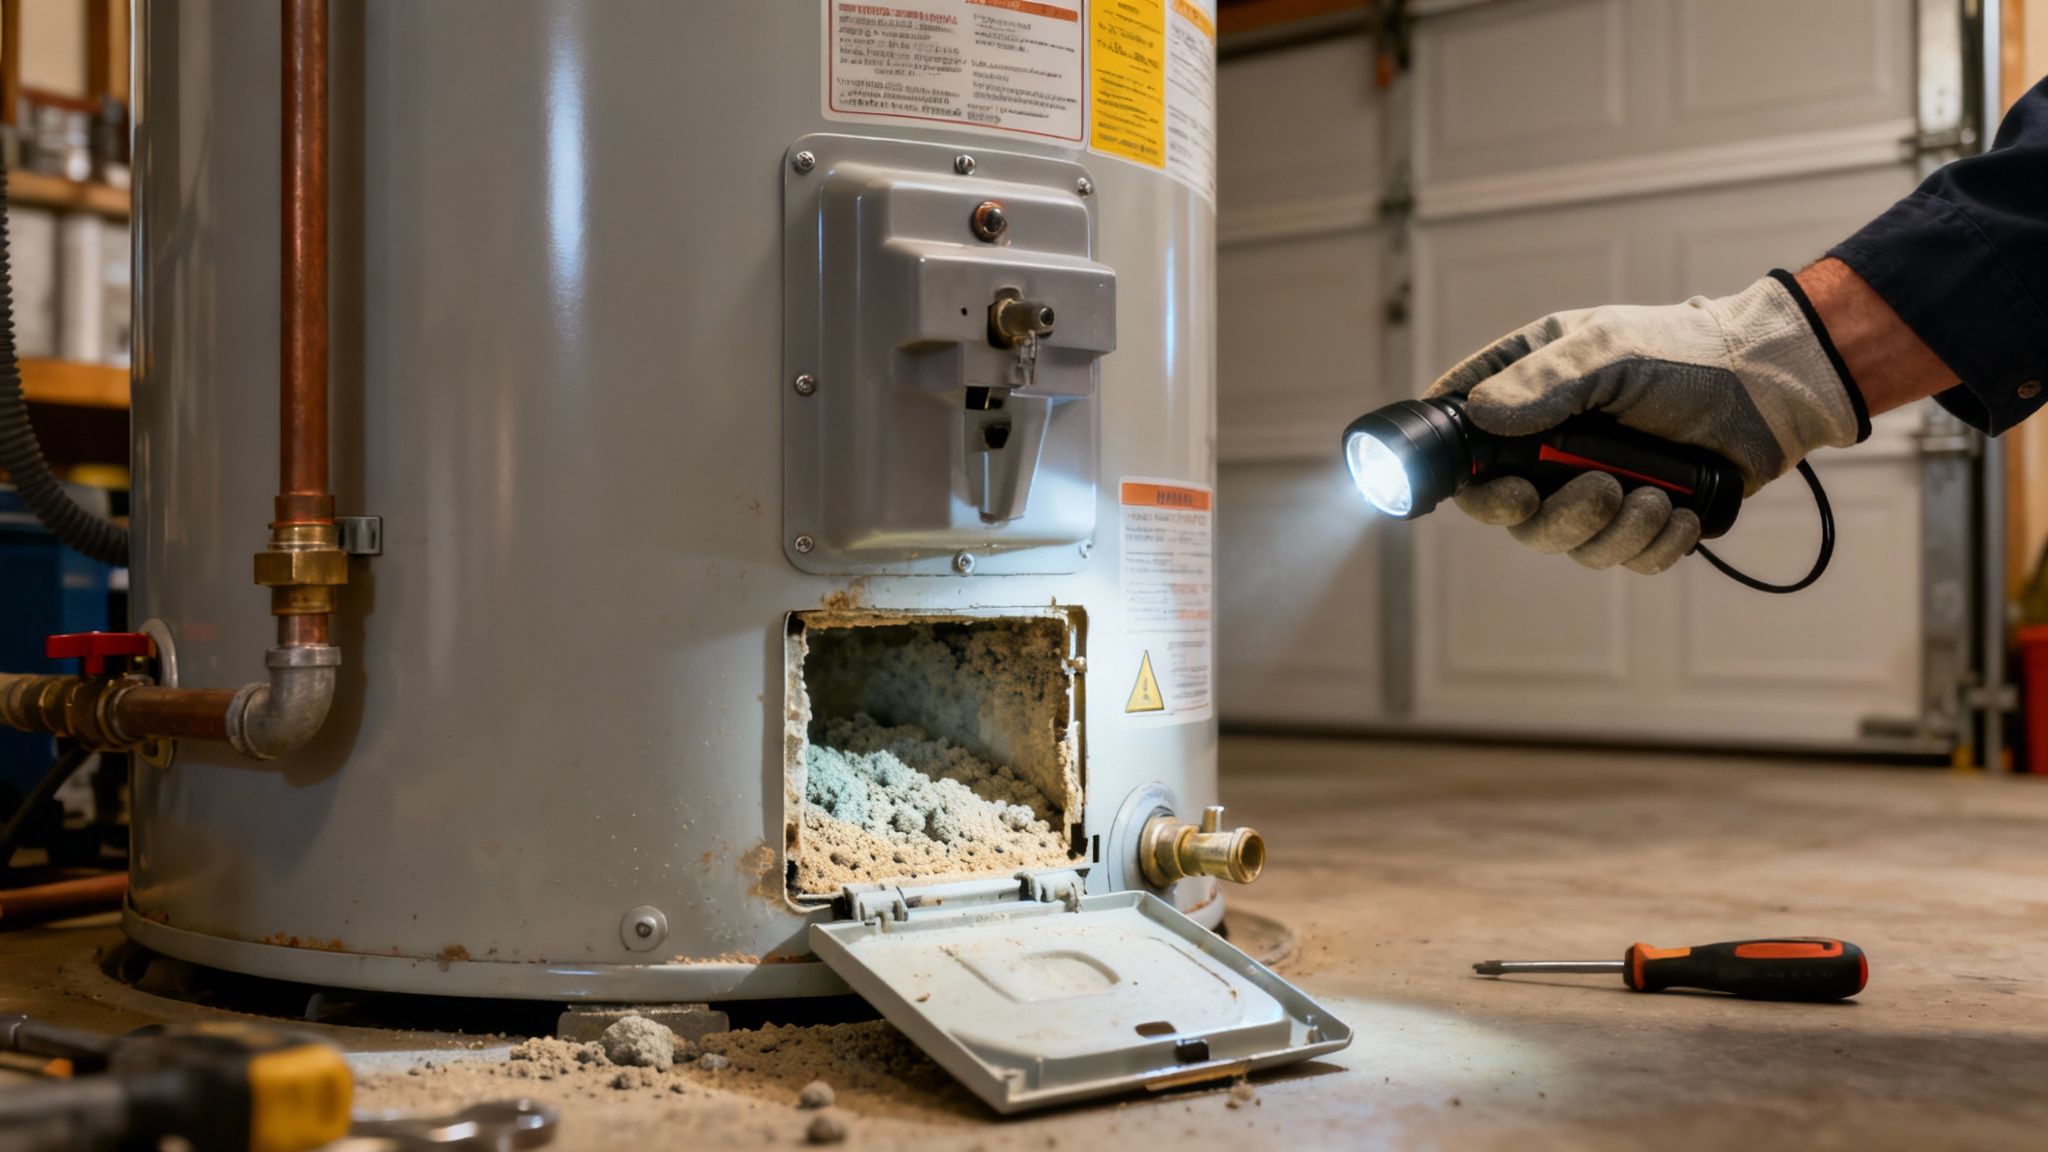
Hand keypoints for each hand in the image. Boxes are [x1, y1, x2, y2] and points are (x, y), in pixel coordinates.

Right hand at [1424, 272, 1866, 572]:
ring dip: (1613, 531)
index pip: (1465, 441)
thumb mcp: (1608, 350)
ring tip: (1657, 499)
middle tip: (1600, 492)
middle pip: (1513, 513)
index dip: (1465, 478)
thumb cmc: (1686, 352)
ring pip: (1568, 544)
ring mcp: (1592, 486)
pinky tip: (1680, 515)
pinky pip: (1624, 560)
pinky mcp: (1639, 519)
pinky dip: (1652, 546)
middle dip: (1555, 517)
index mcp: (1528, 394)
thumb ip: (1542, 382)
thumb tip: (1479, 415)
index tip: (1504, 492)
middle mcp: (1550, 447)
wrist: (1771, 384)